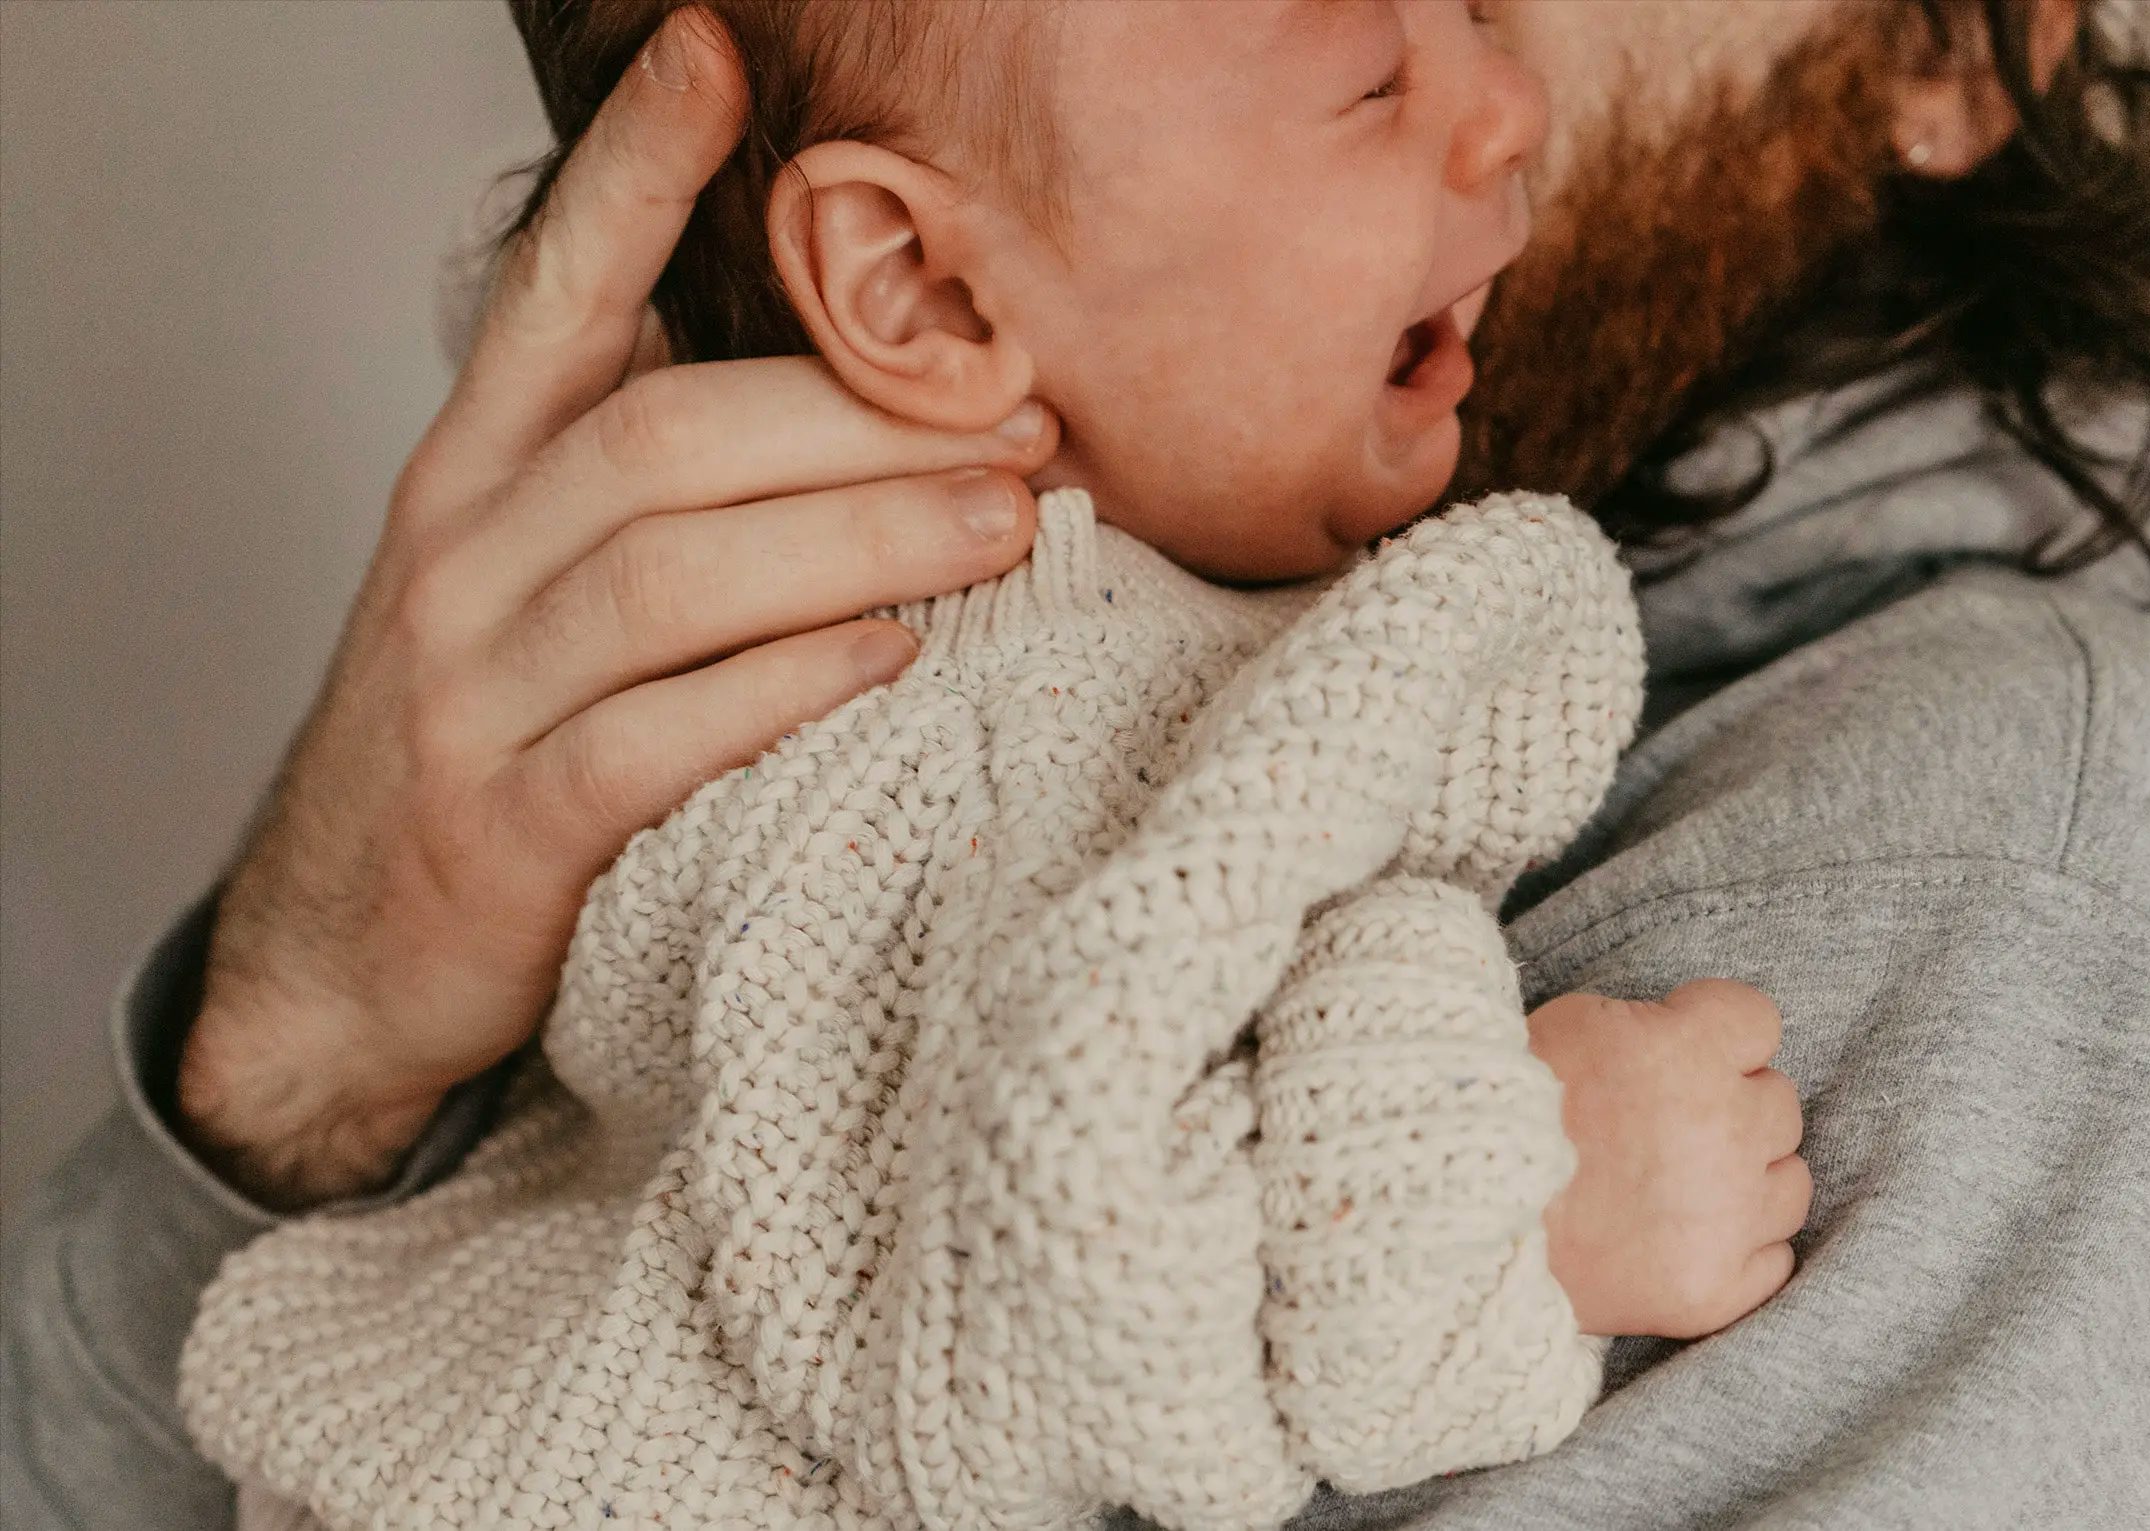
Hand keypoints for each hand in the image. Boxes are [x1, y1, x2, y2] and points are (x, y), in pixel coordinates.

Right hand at [175, 8, 1056, 1208]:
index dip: (631, 170)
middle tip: (1021, 420)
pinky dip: (784, 690)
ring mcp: (475, 694)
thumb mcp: (531, 566)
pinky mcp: (506, 829)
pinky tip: (891, 662)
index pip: (555, 289)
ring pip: (671, 579)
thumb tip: (841, 367)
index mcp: (478, 470)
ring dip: (858, 539)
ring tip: (1003, 526)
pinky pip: (655, 741)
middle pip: (668, 438)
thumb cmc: (486, 731)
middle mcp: (463, 557)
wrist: (343, 951)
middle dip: (860, 419)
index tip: (712, 53)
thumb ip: (647, 463)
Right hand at [1528, 979, 1813, 1338]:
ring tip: (1681, 1189)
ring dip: (1747, 1181)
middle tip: (1667, 1128)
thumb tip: (1688, 1041)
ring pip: (1789, 1184)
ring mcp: (1726, 1217)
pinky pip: (1774, 1261)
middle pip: (1779, 1104)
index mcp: (1690, 1050)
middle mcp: (1725, 1129)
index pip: (1758, 1023)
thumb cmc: (1502, 1111)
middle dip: (1732, 1109)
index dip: (1718, 1037)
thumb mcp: (1574, 1025)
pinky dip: (1740, 1252)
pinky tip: (1689, 1241)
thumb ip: (1653, 1028)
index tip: (1682, 1054)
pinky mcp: (1713, 1289)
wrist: (1452, 1220)